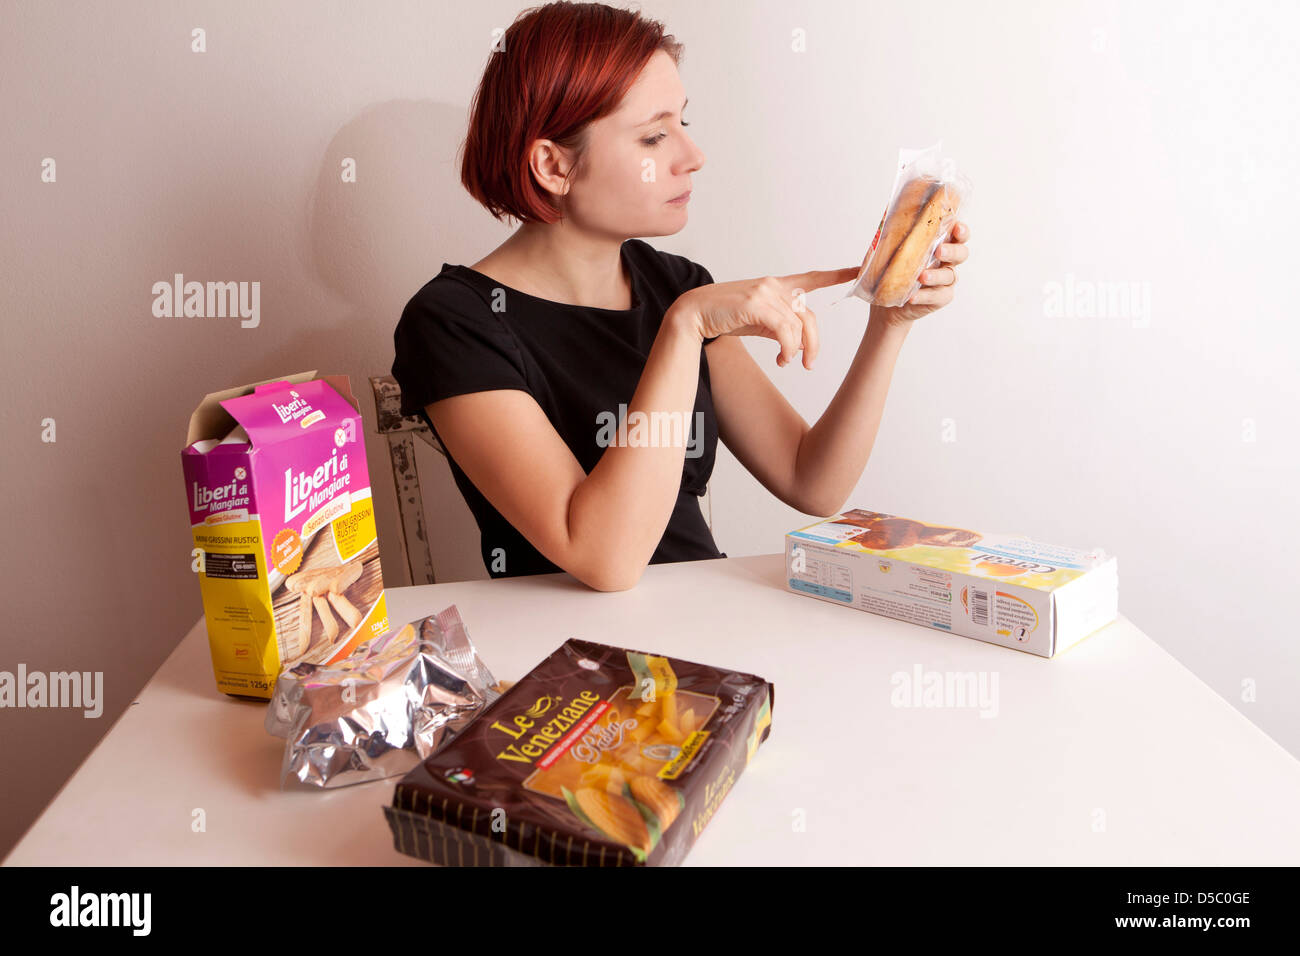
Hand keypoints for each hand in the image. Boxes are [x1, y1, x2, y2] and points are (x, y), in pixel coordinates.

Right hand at [672, 267, 859, 368]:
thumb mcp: (758, 321)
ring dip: (797, 350)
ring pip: (798, 326)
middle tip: (810, 364)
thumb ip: (779, 326)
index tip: (857, 269)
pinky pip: (785, 331)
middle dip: (814, 343)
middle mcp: (774, 285)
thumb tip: (795, 344)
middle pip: (809, 315)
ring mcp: (766, 292)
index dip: (836, 275)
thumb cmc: (724, 317)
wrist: (694, 313)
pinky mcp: (757, 304)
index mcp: (776, 285)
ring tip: (786, 362)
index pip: (812, 278)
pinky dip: (788, 349)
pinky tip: (782, 359)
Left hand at [872, 221, 970, 327]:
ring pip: (949, 276)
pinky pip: (937, 296)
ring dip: (936, 275)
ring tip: (922, 277)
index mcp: (940, 243)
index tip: (956, 228)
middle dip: (952, 251)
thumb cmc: (893, 269)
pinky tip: (913, 296)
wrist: (887, 300)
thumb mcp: (891, 250)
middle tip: (939, 251)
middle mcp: (947, 261)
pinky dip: (925, 296)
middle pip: (961, 253)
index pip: (957, 234)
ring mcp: (945, 280)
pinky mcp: (940, 297)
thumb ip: (895, 237)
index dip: (961, 231)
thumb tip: (887, 222)